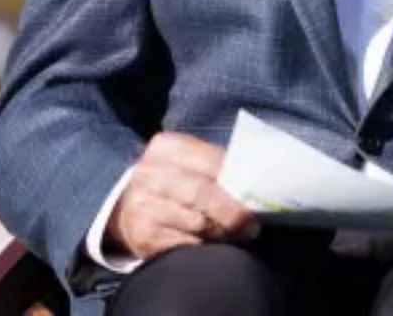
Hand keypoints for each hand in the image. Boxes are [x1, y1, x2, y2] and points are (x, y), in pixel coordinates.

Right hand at [106, 132, 258, 259]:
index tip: (259, 196)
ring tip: (233, 233)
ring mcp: (142, 205)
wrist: (133, 206)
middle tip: (251, 225)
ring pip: (196, 222)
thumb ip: (220, 167)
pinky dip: (202, 246)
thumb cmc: (177, 181)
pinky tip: (209, 244)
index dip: (239, 181)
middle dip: (232, 211)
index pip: (213, 162)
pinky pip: (184, 245)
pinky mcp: (143, 235)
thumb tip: (258, 186)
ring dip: (221, 231)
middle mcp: (150, 174)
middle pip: (202, 193)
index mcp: (167, 147)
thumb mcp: (193, 163)